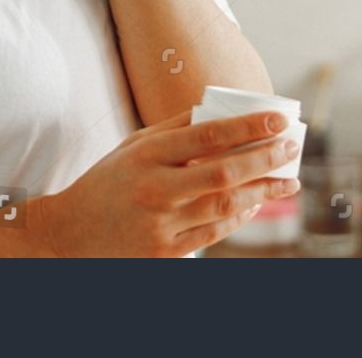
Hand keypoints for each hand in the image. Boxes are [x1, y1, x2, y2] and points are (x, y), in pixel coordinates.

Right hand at [37, 108, 301, 256]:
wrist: (69, 234)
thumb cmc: (106, 182)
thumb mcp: (132, 146)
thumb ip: (173, 129)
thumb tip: (218, 110)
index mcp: (147, 155)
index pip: (208, 135)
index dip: (250, 127)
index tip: (279, 120)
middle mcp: (155, 189)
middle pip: (224, 173)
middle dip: (266, 159)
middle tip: (292, 148)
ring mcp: (161, 224)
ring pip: (225, 207)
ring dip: (263, 192)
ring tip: (288, 181)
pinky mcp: (165, 252)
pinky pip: (214, 233)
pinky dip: (240, 218)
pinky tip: (257, 204)